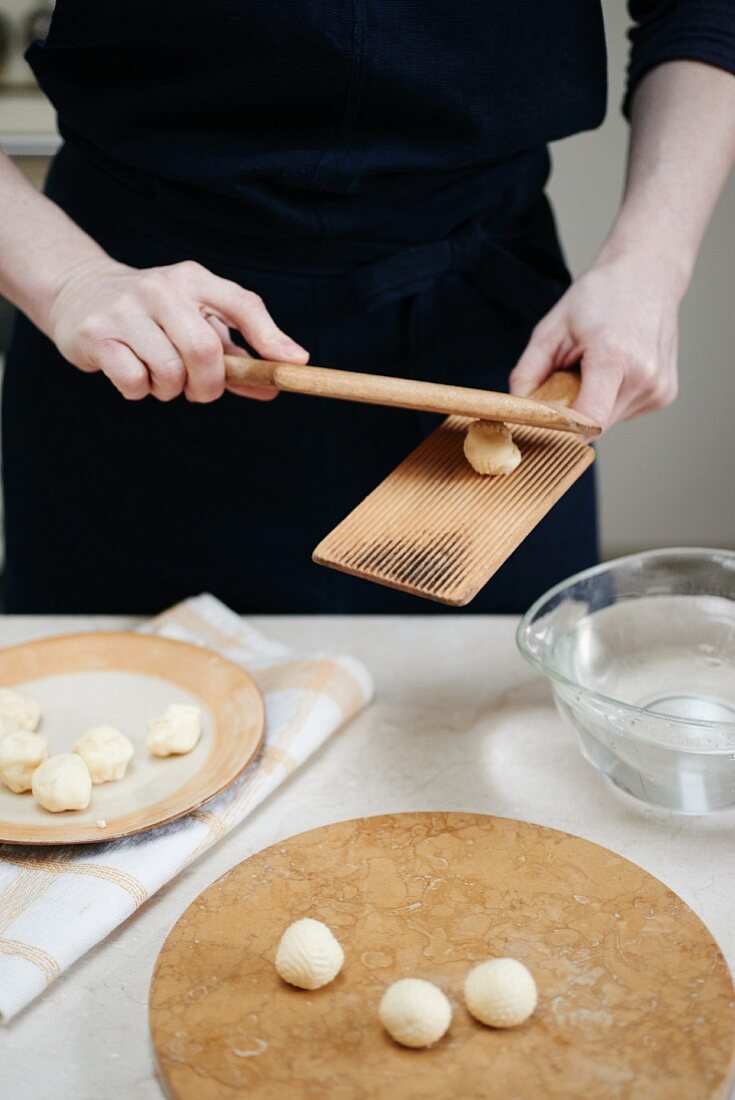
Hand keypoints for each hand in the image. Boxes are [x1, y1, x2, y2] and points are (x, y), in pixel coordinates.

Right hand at [45, 257, 308, 401]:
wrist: (79, 292)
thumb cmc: (154, 316)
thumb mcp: (196, 322)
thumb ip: (235, 355)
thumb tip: (273, 387)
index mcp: (193, 279)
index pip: (242, 304)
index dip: (270, 337)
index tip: (293, 364)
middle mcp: (161, 287)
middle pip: (205, 351)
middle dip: (209, 385)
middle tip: (199, 390)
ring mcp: (125, 308)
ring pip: (169, 372)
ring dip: (170, 390)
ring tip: (158, 376)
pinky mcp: (95, 333)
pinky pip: (134, 381)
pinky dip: (140, 390)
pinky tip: (132, 374)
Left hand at [509, 250, 681, 431]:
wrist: (648, 275)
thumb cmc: (599, 296)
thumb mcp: (551, 328)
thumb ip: (527, 373)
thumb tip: (515, 410)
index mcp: (615, 357)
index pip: (588, 421)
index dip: (561, 431)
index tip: (542, 427)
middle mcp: (643, 377)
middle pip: (594, 425)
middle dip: (572, 414)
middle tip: (565, 382)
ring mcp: (658, 389)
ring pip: (608, 422)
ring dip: (592, 405)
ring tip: (594, 368)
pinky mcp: (664, 395)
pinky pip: (623, 412)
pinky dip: (609, 399)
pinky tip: (613, 370)